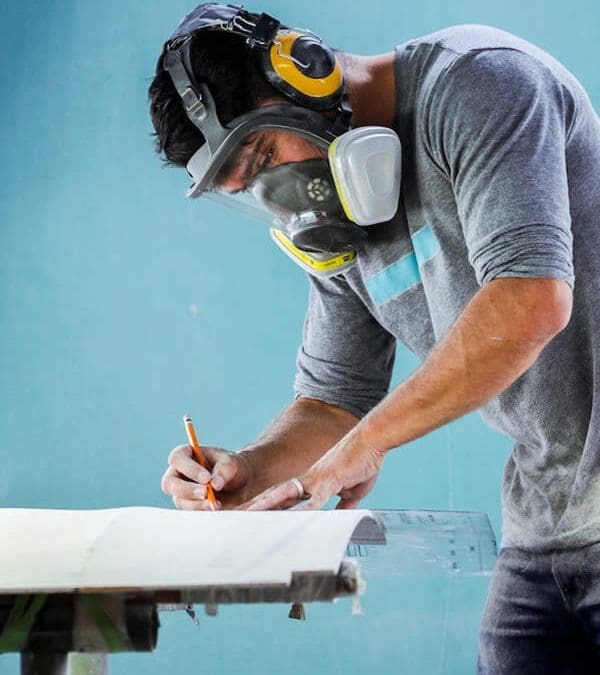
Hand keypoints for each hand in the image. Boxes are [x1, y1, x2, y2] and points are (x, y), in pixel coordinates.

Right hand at [161, 445, 251, 509]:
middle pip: (170, 483)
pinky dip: (202, 511)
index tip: (206, 478)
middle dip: (187, 490)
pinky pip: (189, 512)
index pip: (177, 459)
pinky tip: (215, 508)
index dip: (189, 469)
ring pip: (180, 500)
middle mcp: (179, 472)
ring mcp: (181, 490)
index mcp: (186, 454)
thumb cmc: (232, 467)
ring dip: (197, 504)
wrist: (241, 483)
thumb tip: (214, 484)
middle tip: (206, 493)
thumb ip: (224, 470)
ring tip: (217, 503)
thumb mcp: (232, 463)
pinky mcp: (188, 505)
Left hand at [239, 434, 384, 510]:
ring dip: (267, 506)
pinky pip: (315, 498)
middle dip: (255, 507)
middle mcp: (308, 480)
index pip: (283, 499)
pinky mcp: (330, 479)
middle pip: (275, 496)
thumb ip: (345, 502)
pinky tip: (295, 520)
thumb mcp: (353, 490)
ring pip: (285, 495)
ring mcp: (317, 479)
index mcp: (312, 484)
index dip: (266, 508)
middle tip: (234, 516)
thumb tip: (342, 514)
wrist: (371, 440)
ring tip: (249, 517)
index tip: (251, 517)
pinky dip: (305, 510)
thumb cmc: (362, 461)